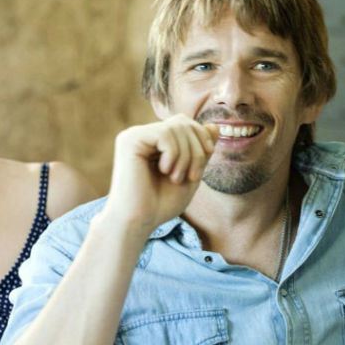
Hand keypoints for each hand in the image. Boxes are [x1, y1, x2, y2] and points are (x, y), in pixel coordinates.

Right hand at [103, 114, 217, 234]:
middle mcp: (141, 135)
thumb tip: (215, 125)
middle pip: (182, 122)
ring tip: (176, 178)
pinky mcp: (129, 140)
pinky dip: (174, 154)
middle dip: (196, 149)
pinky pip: (165, 133)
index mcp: (153, 142)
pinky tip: (164, 171)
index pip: (184, 123)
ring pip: (176, 127)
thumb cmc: (160, 204)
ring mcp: (133, 136)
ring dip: (186, 156)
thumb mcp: (190, 174)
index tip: (199, 171)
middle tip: (191, 176)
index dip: (201, 140)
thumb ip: (201, 151)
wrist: (138, 222)